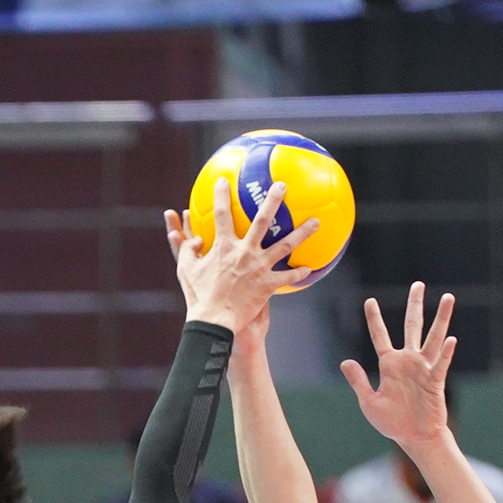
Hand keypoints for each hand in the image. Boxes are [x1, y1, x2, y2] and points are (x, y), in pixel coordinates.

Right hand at [167, 184, 316, 332]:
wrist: (213, 321)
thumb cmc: (198, 296)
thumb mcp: (186, 271)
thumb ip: (189, 251)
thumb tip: (194, 238)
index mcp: (223, 246)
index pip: (221, 214)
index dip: (220, 195)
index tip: (224, 181)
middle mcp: (244, 252)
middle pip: (261, 220)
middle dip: (272, 200)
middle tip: (282, 186)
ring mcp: (258, 267)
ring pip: (284, 245)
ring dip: (302, 232)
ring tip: (315, 221)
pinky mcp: (267, 285)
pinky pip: (287, 277)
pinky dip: (298, 273)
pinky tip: (309, 268)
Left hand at [340, 284, 457, 452]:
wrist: (414, 437)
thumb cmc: (392, 422)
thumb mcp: (369, 402)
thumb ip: (359, 381)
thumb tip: (345, 361)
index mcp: (390, 365)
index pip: (380, 336)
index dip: (374, 319)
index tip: (369, 301)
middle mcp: (408, 361)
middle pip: (412, 326)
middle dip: (415, 305)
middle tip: (417, 284)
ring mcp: (423, 368)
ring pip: (433, 337)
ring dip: (441, 318)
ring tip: (448, 297)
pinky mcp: (435, 380)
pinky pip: (441, 363)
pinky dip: (446, 352)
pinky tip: (451, 339)